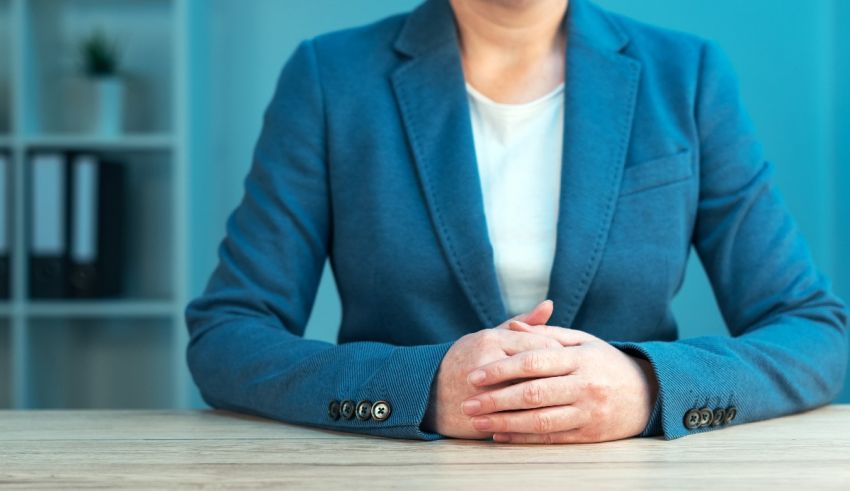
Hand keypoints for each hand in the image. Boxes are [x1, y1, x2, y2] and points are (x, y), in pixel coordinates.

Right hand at [422, 300, 560, 438]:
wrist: (427, 394)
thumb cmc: (463, 360)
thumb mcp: (490, 336)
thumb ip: (522, 322)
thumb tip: (550, 304)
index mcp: (491, 339)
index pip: (541, 345)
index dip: (562, 355)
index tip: (572, 362)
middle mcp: (488, 364)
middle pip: (540, 371)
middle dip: (560, 379)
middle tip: (571, 383)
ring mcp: (484, 392)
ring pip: (531, 396)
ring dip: (551, 400)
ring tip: (562, 400)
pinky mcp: (484, 416)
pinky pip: (519, 417)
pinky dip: (537, 418)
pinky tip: (548, 418)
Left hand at [460, 321, 657, 442]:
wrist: (649, 393)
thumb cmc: (606, 362)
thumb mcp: (583, 341)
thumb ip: (546, 333)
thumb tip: (510, 325)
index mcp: (580, 358)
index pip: (533, 362)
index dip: (501, 369)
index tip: (475, 375)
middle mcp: (584, 385)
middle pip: (532, 393)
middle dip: (496, 399)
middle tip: (467, 402)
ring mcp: (588, 412)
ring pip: (540, 420)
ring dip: (505, 423)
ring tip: (477, 423)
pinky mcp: (590, 434)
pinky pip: (551, 438)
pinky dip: (523, 438)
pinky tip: (500, 436)